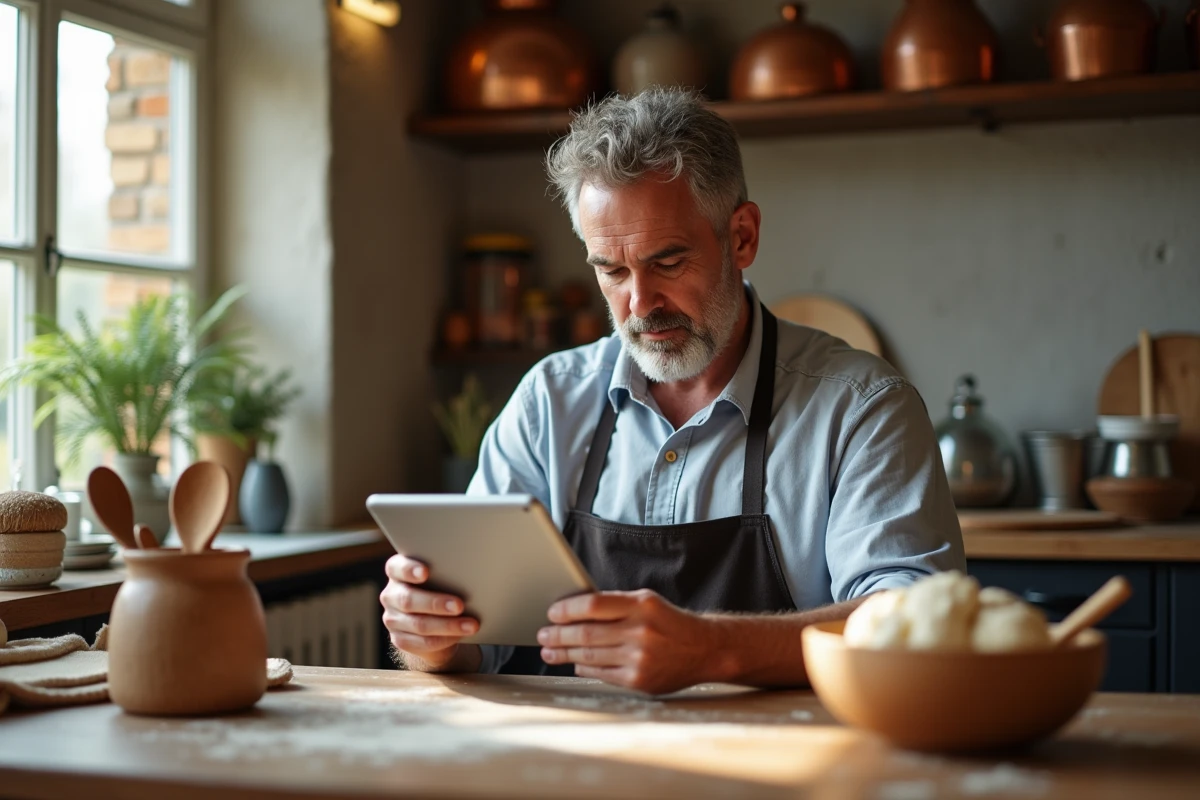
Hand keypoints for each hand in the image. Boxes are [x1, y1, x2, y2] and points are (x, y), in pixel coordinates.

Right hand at [380, 554, 478, 669]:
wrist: (432, 622)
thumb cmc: (441, 589)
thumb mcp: (441, 576)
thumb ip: (446, 572)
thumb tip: (471, 573)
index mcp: (397, 572)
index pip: (396, 567)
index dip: (409, 569)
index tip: (425, 572)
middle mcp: (391, 595)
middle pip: (408, 599)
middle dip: (436, 603)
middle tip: (460, 605)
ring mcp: (392, 619)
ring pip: (419, 624)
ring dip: (448, 625)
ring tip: (471, 625)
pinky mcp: (400, 640)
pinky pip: (422, 642)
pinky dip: (445, 639)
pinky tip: (460, 635)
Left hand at [537, 589, 720, 693]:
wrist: (705, 649)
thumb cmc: (669, 623)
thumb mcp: (647, 602)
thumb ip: (615, 605)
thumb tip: (574, 611)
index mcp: (641, 605)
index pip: (593, 604)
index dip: (567, 609)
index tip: (552, 613)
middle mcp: (640, 631)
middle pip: (586, 633)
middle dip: (558, 635)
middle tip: (543, 635)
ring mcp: (639, 658)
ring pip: (589, 655)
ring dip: (564, 653)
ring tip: (549, 651)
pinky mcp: (639, 680)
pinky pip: (601, 673)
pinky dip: (583, 667)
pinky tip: (574, 662)